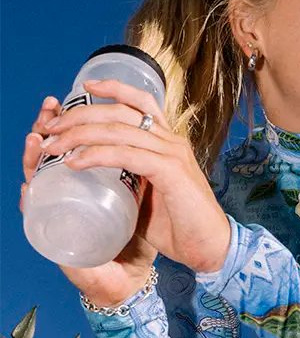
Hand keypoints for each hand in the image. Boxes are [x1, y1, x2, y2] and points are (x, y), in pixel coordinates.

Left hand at [22, 81, 230, 306]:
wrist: (211, 249)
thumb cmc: (181, 228)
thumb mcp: (149, 196)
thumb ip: (129, 181)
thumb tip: (95, 180)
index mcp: (167, 143)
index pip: (139, 102)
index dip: (111, 89)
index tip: (83, 88)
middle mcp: (171, 141)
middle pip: (121, 111)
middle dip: (79, 115)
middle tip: (50, 129)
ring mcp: (172, 154)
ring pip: (119, 129)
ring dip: (80, 134)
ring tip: (53, 146)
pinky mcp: (170, 172)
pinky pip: (127, 155)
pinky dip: (97, 155)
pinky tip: (76, 162)